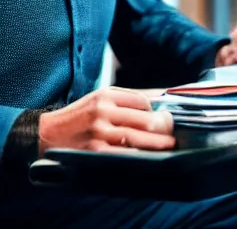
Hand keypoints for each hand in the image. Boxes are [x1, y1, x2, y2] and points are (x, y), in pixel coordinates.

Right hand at [38, 87, 174, 156]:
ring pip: (138, 137)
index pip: (143, 101)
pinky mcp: (95, 152)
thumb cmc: (81, 116)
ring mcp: (99, 133)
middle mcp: (102, 112)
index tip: (163, 116)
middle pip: (145, 119)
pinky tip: (149, 157)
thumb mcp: (101, 98)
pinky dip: (140, 155)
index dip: (156, 110)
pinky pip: (125, 154)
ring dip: (158, 143)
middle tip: (174, 131)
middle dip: (164, 126)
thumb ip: (130, 98)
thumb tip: (163, 96)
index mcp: (105, 96)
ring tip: (170, 144)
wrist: (46, 135)